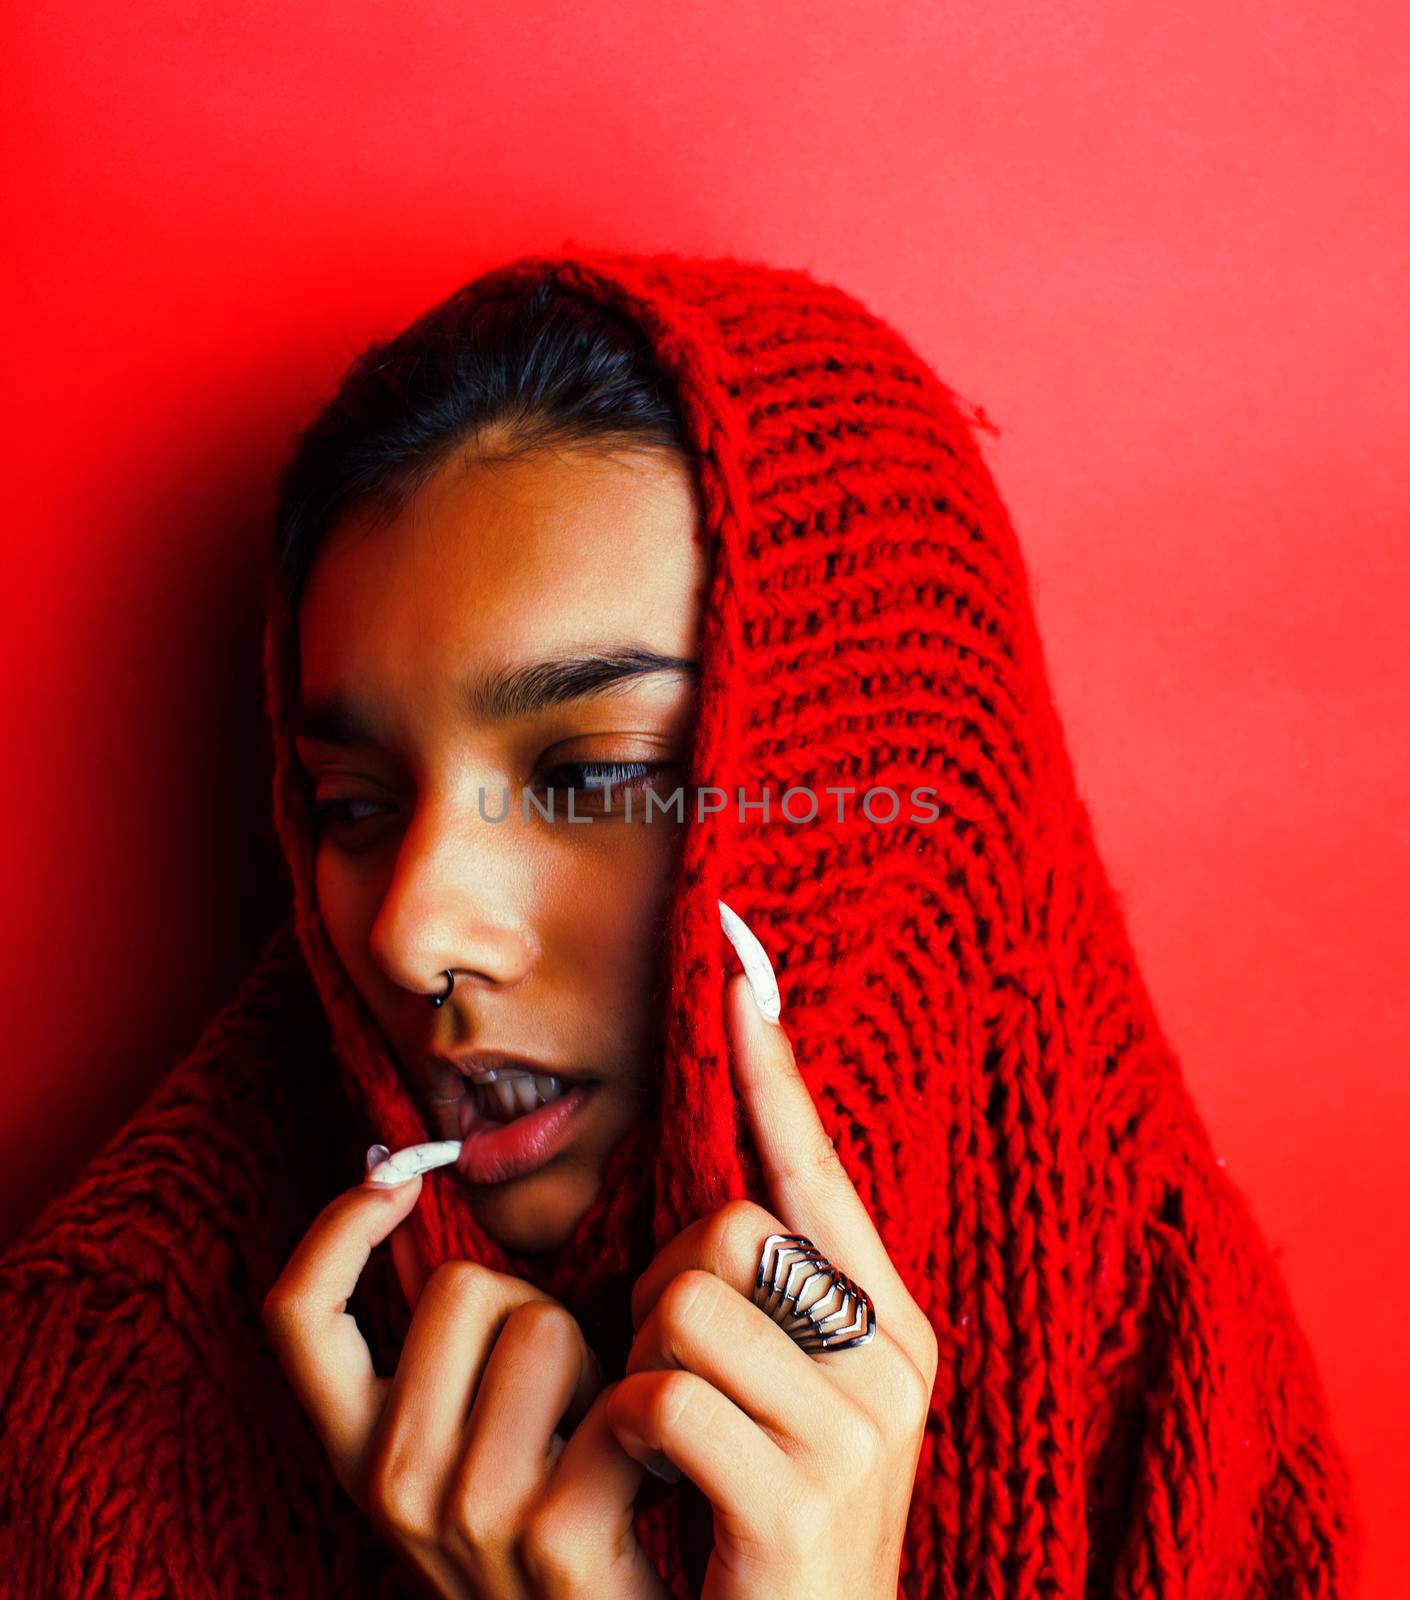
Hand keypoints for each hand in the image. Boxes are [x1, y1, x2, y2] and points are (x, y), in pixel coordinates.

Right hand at [262, 1169, 667, 1598]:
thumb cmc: (547, 1529)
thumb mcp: (460, 1447)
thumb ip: (440, 1348)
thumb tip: (409, 1184)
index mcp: (361, 1454)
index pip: (297, 1318)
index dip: (335, 1230)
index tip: (395, 1179)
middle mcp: (394, 1484)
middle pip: (460, 1285)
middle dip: (527, 1309)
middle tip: (559, 1400)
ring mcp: (469, 1515)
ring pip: (542, 1322)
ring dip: (592, 1359)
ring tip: (601, 1437)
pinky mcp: (554, 1538)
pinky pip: (619, 1389)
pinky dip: (650, 1407)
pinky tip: (649, 1472)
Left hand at [604, 972, 939, 1598]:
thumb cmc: (766, 1524)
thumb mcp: (786, 1398)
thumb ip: (764, 1298)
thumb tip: (712, 1194)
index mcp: (887, 1325)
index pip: (817, 1170)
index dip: (772, 1076)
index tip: (740, 975)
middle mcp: (890, 1362)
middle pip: (727, 1226)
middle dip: (664, 1285)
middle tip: (673, 1373)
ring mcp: (854, 1435)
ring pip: (685, 1300)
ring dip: (643, 1362)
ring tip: (670, 1440)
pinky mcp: (800, 1505)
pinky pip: (660, 1394)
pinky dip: (628, 1431)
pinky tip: (659, 1486)